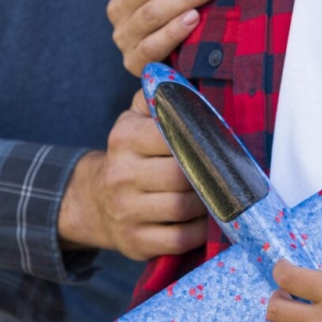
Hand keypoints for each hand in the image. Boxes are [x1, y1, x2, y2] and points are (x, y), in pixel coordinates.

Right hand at [57, 91, 208, 257]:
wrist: (95, 202)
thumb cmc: (130, 155)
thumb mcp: (135, 119)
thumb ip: (158, 97)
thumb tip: (184, 79)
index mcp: (124, 138)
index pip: (171, 134)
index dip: (201, 139)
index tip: (220, 142)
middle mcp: (120, 175)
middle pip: (180, 175)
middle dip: (208, 175)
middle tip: (227, 172)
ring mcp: (126, 212)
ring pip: (181, 208)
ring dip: (207, 202)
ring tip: (219, 194)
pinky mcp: (135, 242)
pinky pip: (179, 240)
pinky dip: (200, 231)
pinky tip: (207, 220)